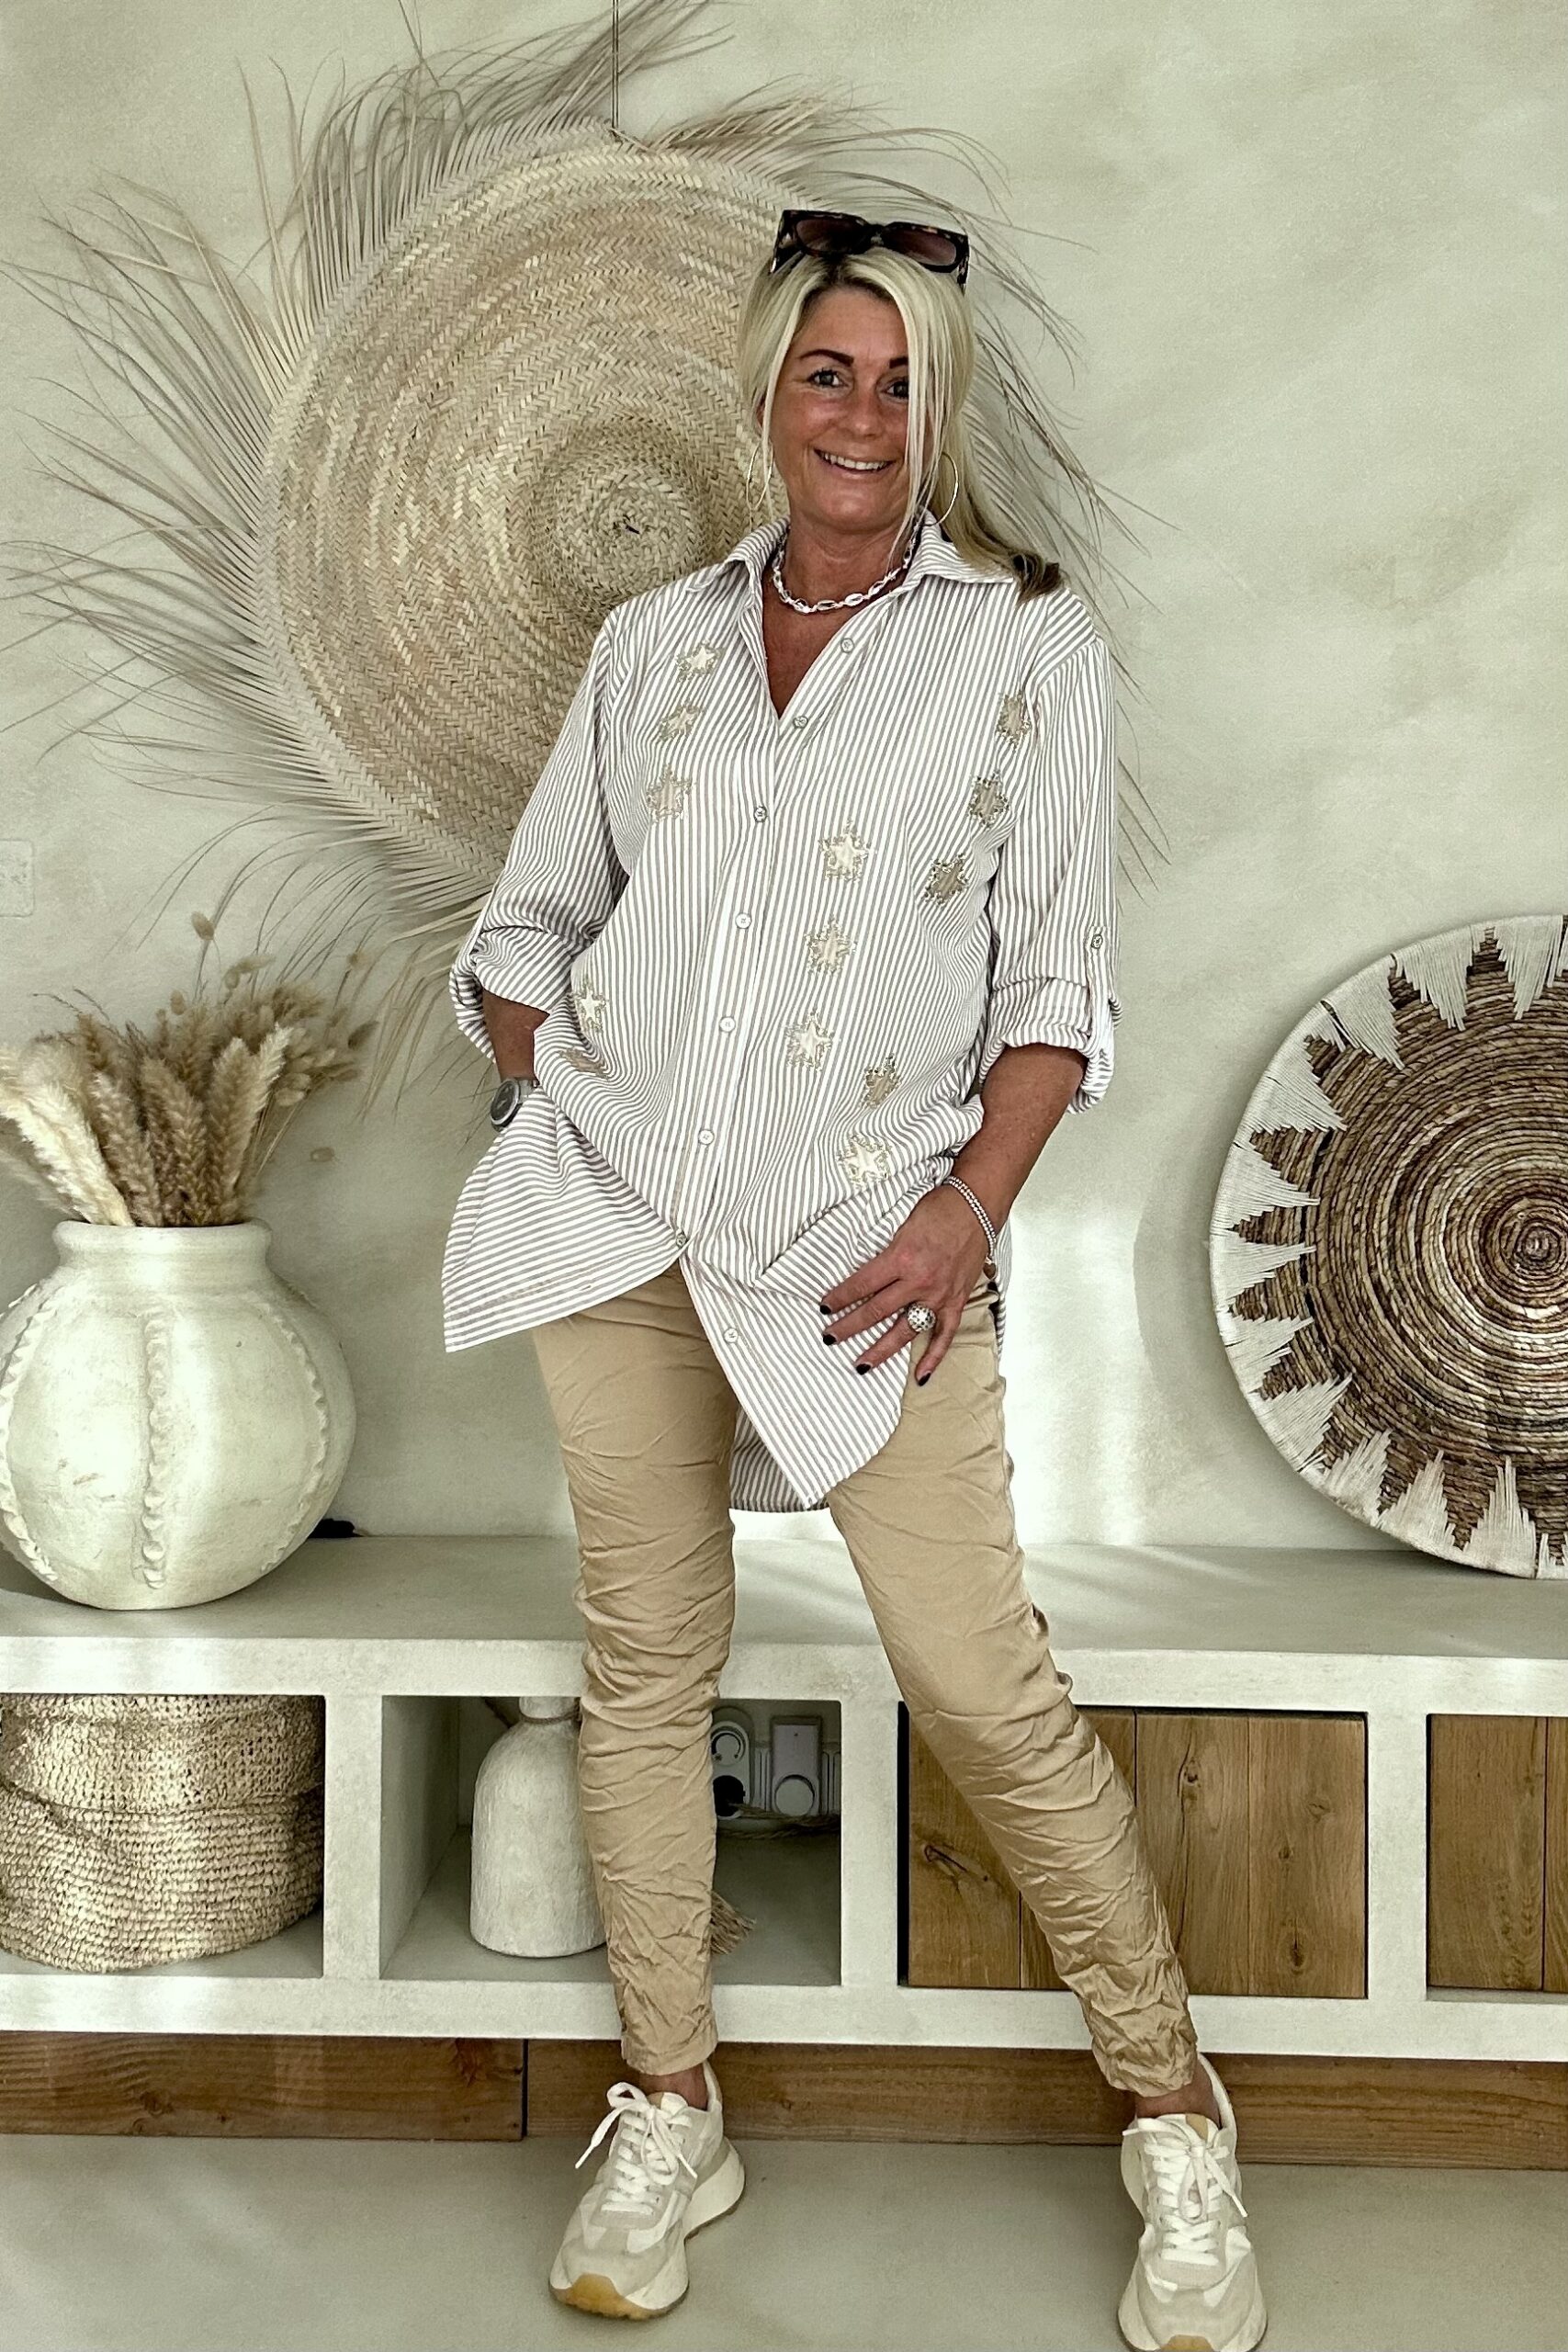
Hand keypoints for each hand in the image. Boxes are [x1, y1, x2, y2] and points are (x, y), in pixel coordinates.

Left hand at [819, 1183, 990, 1384]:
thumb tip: (866, 1277)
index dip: (840, 1298)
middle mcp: (919, 1281)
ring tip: (861, 1365)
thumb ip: (887, 1255)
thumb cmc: (939, 1210)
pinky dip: (933, 1357)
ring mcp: (939, 1295)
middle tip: (830, 1338)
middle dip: (849, 1327)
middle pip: (876, 1311)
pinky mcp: (956, 1301)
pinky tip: (920, 1376)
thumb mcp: (902, 1227)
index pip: (862, 1285)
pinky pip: (944, 1335)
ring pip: (905, 1330)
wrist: (976, 1207)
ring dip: (881, 1350)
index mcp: (902, 1258)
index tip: (825, 1308)